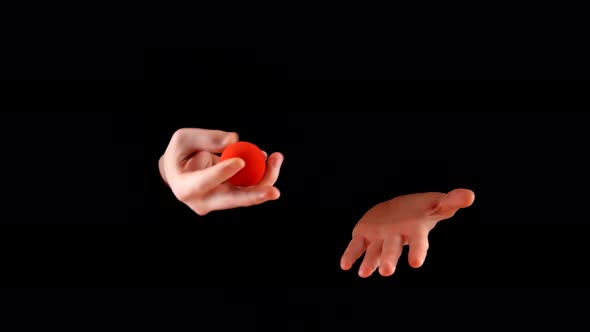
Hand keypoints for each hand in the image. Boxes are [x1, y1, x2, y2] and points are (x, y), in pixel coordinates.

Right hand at [159, 128, 283, 215]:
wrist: (181, 169)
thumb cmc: (180, 152)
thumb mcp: (185, 138)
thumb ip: (208, 138)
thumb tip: (233, 140)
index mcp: (185, 188)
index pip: (204, 182)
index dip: (222, 173)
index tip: (240, 161)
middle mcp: (203, 201)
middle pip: (231, 200)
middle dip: (253, 196)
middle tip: (274, 192)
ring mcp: (219, 202)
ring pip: (246, 195)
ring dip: (265, 178)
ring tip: (276, 158)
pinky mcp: (232, 197)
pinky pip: (251, 188)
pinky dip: (263, 174)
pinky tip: (271, 161)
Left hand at [340, 189, 474, 277]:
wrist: (400, 210)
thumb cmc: (422, 209)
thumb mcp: (438, 202)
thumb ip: (452, 201)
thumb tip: (469, 195)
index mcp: (415, 231)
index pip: (419, 243)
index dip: (418, 252)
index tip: (416, 263)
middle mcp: (397, 238)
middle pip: (393, 249)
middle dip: (389, 260)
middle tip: (386, 273)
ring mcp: (380, 237)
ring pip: (374, 251)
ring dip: (370, 262)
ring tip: (364, 274)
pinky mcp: (365, 234)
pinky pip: (357, 246)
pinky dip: (351, 255)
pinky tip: (345, 265)